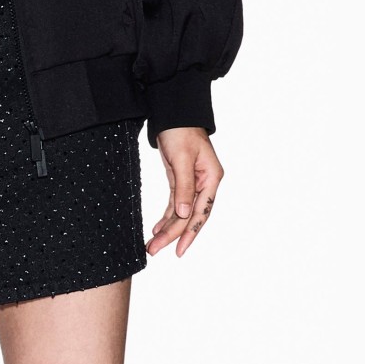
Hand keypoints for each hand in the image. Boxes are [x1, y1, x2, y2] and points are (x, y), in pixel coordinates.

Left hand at [147, 127, 223, 258]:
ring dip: (168, 228)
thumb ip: (184, 187)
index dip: (188, 233)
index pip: (200, 213)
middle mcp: (206, 184)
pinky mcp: (181, 180)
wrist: (175, 113)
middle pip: (190, 216)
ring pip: (181, 212)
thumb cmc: (181, 131)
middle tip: (155, 249)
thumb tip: (183, 213)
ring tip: (153, 244)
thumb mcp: (181, 159)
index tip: (178, 249)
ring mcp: (195, 183)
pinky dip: (166, 216)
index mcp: (211, 179)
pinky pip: (175, 203)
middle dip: (173, 234)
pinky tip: (158, 228)